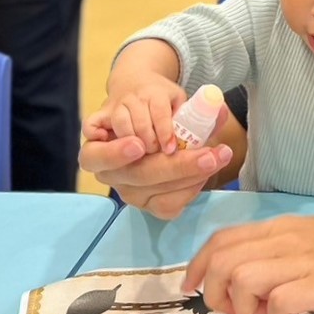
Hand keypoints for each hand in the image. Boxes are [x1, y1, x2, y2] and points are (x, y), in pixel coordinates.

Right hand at [79, 106, 233, 219]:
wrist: (154, 128)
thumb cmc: (155, 114)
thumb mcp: (164, 106)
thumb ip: (189, 109)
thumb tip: (216, 109)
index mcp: (99, 146)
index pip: (96, 156)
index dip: (114, 153)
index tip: (139, 145)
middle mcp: (109, 173)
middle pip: (138, 175)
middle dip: (178, 166)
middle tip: (208, 155)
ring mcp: (128, 192)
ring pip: (156, 193)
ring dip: (191, 175)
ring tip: (217, 157)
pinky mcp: (146, 206)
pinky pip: (167, 207)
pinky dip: (189, 191)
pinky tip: (204, 177)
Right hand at [97, 72, 186, 153]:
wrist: (134, 79)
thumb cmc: (162, 97)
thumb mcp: (179, 100)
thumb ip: (187, 115)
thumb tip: (199, 134)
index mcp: (155, 93)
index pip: (159, 111)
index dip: (165, 132)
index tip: (170, 149)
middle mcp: (133, 98)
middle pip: (140, 122)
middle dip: (150, 142)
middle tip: (158, 155)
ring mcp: (114, 106)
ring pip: (120, 124)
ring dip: (131, 142)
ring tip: (141, 154)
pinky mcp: (101, 115)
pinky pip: (90, 123)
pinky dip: (94, 132)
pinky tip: (104, 141)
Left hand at [181, 200, 313, 313]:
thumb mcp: (311, 238)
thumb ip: (283, 252)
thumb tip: (256, 277)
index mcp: (281, 228)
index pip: (222, 239)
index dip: (198, 265)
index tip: (193, 288)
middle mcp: (284, 241)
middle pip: (223, 260)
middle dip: (215, 292)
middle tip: (236, 310)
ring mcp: (300, 262)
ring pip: (241, 278)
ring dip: (244, 306)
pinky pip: (278, 302)